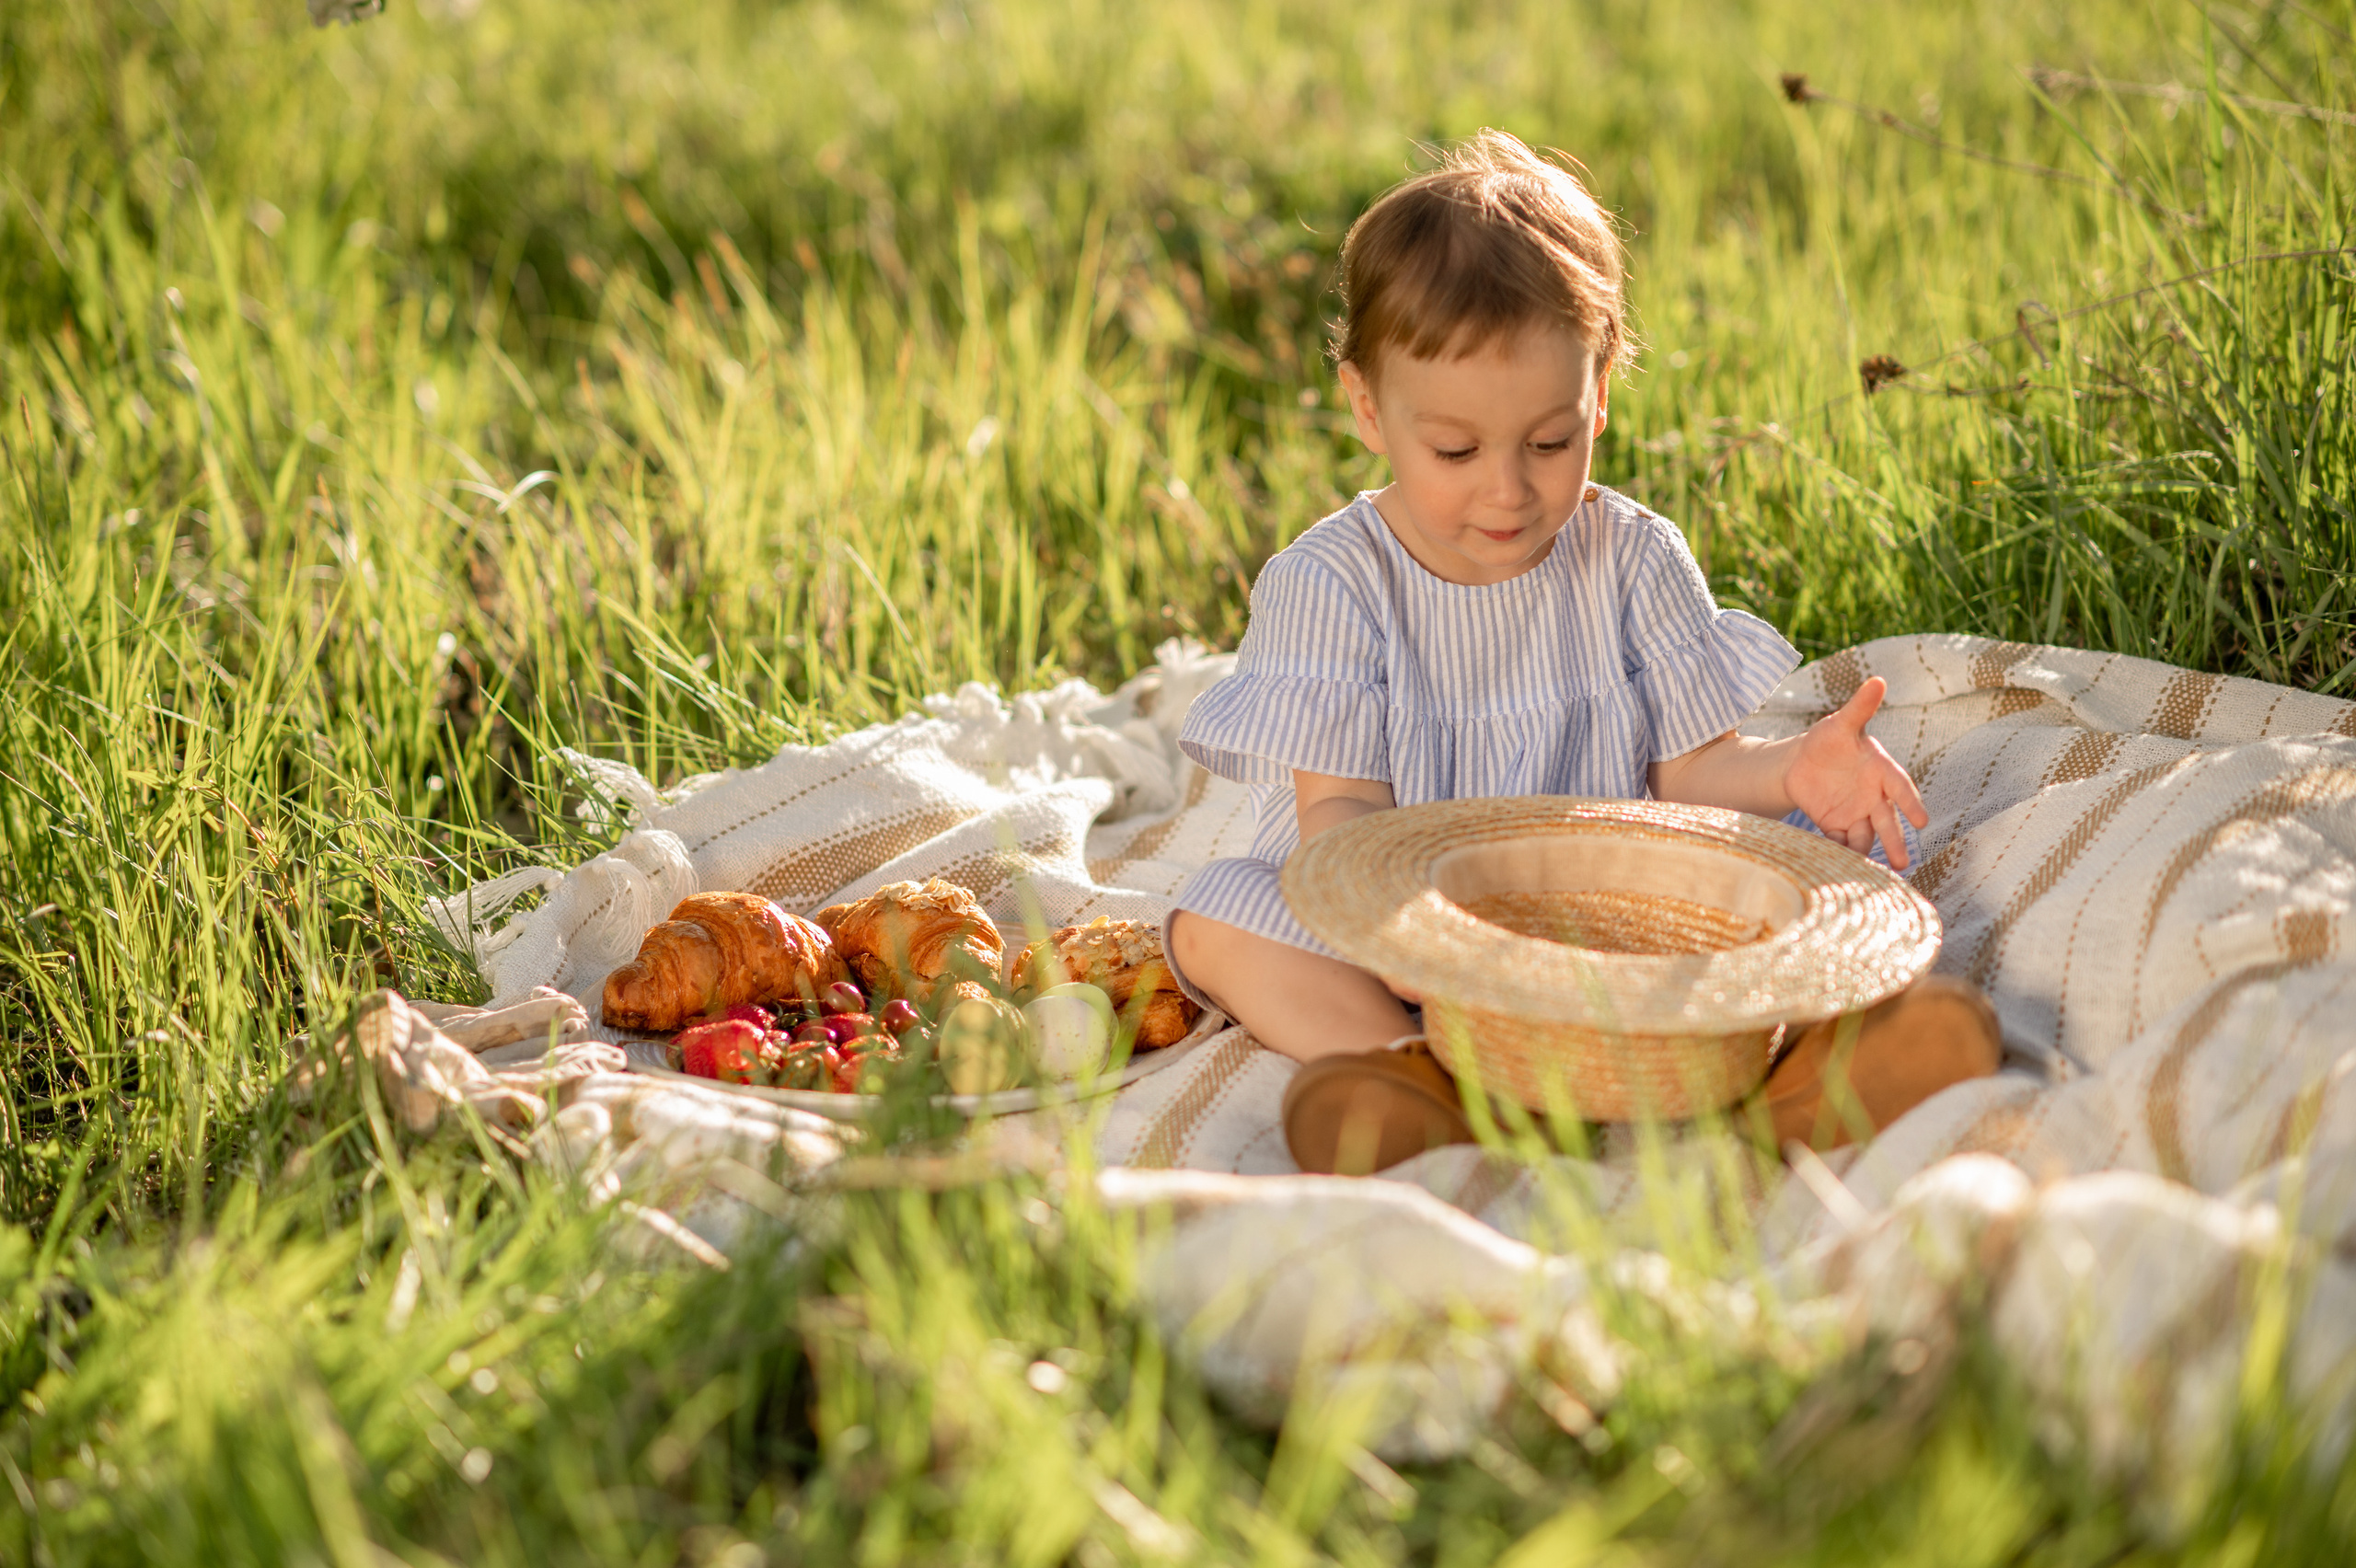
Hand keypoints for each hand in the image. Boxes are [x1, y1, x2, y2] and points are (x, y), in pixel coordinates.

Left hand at [1783, 677, 1927, 868]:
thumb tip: (1877, 680)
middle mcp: (1873, 796)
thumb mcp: (1839, 724)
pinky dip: (1840, 850)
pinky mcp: (1836, 826)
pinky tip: (1838, 860)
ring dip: (1867, 851)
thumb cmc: (1827, 739)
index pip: (1900, 787)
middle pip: (1887, 821)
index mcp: (1880, 770)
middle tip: (1902, 863)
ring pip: (1866, 836)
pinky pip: (1840, 840)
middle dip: (1894, 841)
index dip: (1911, 802)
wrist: (1802, 762)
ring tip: (1866, 869)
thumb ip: (1859, 708)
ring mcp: (1856, 813)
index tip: (1922, 820)